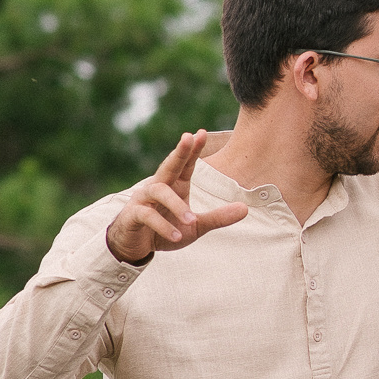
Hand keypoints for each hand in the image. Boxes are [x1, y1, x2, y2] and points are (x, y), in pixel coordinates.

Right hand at [106, 131, 248, 263]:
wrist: (136, 246)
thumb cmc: (167, 230)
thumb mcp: (196, 227)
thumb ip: (218, 217)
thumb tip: (246, 209)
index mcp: (175, 185)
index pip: (185, 164)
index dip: (192, 149)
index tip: (202, 132)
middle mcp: (158, 187)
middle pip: (169, 165)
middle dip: (179, 152)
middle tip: (188, 137)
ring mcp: (143, 199)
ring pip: (159, 191)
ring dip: (176, 205)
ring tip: (191, 220)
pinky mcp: (132, 215)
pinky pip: (148, 215)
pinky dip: (163, 226)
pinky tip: (177, 235)